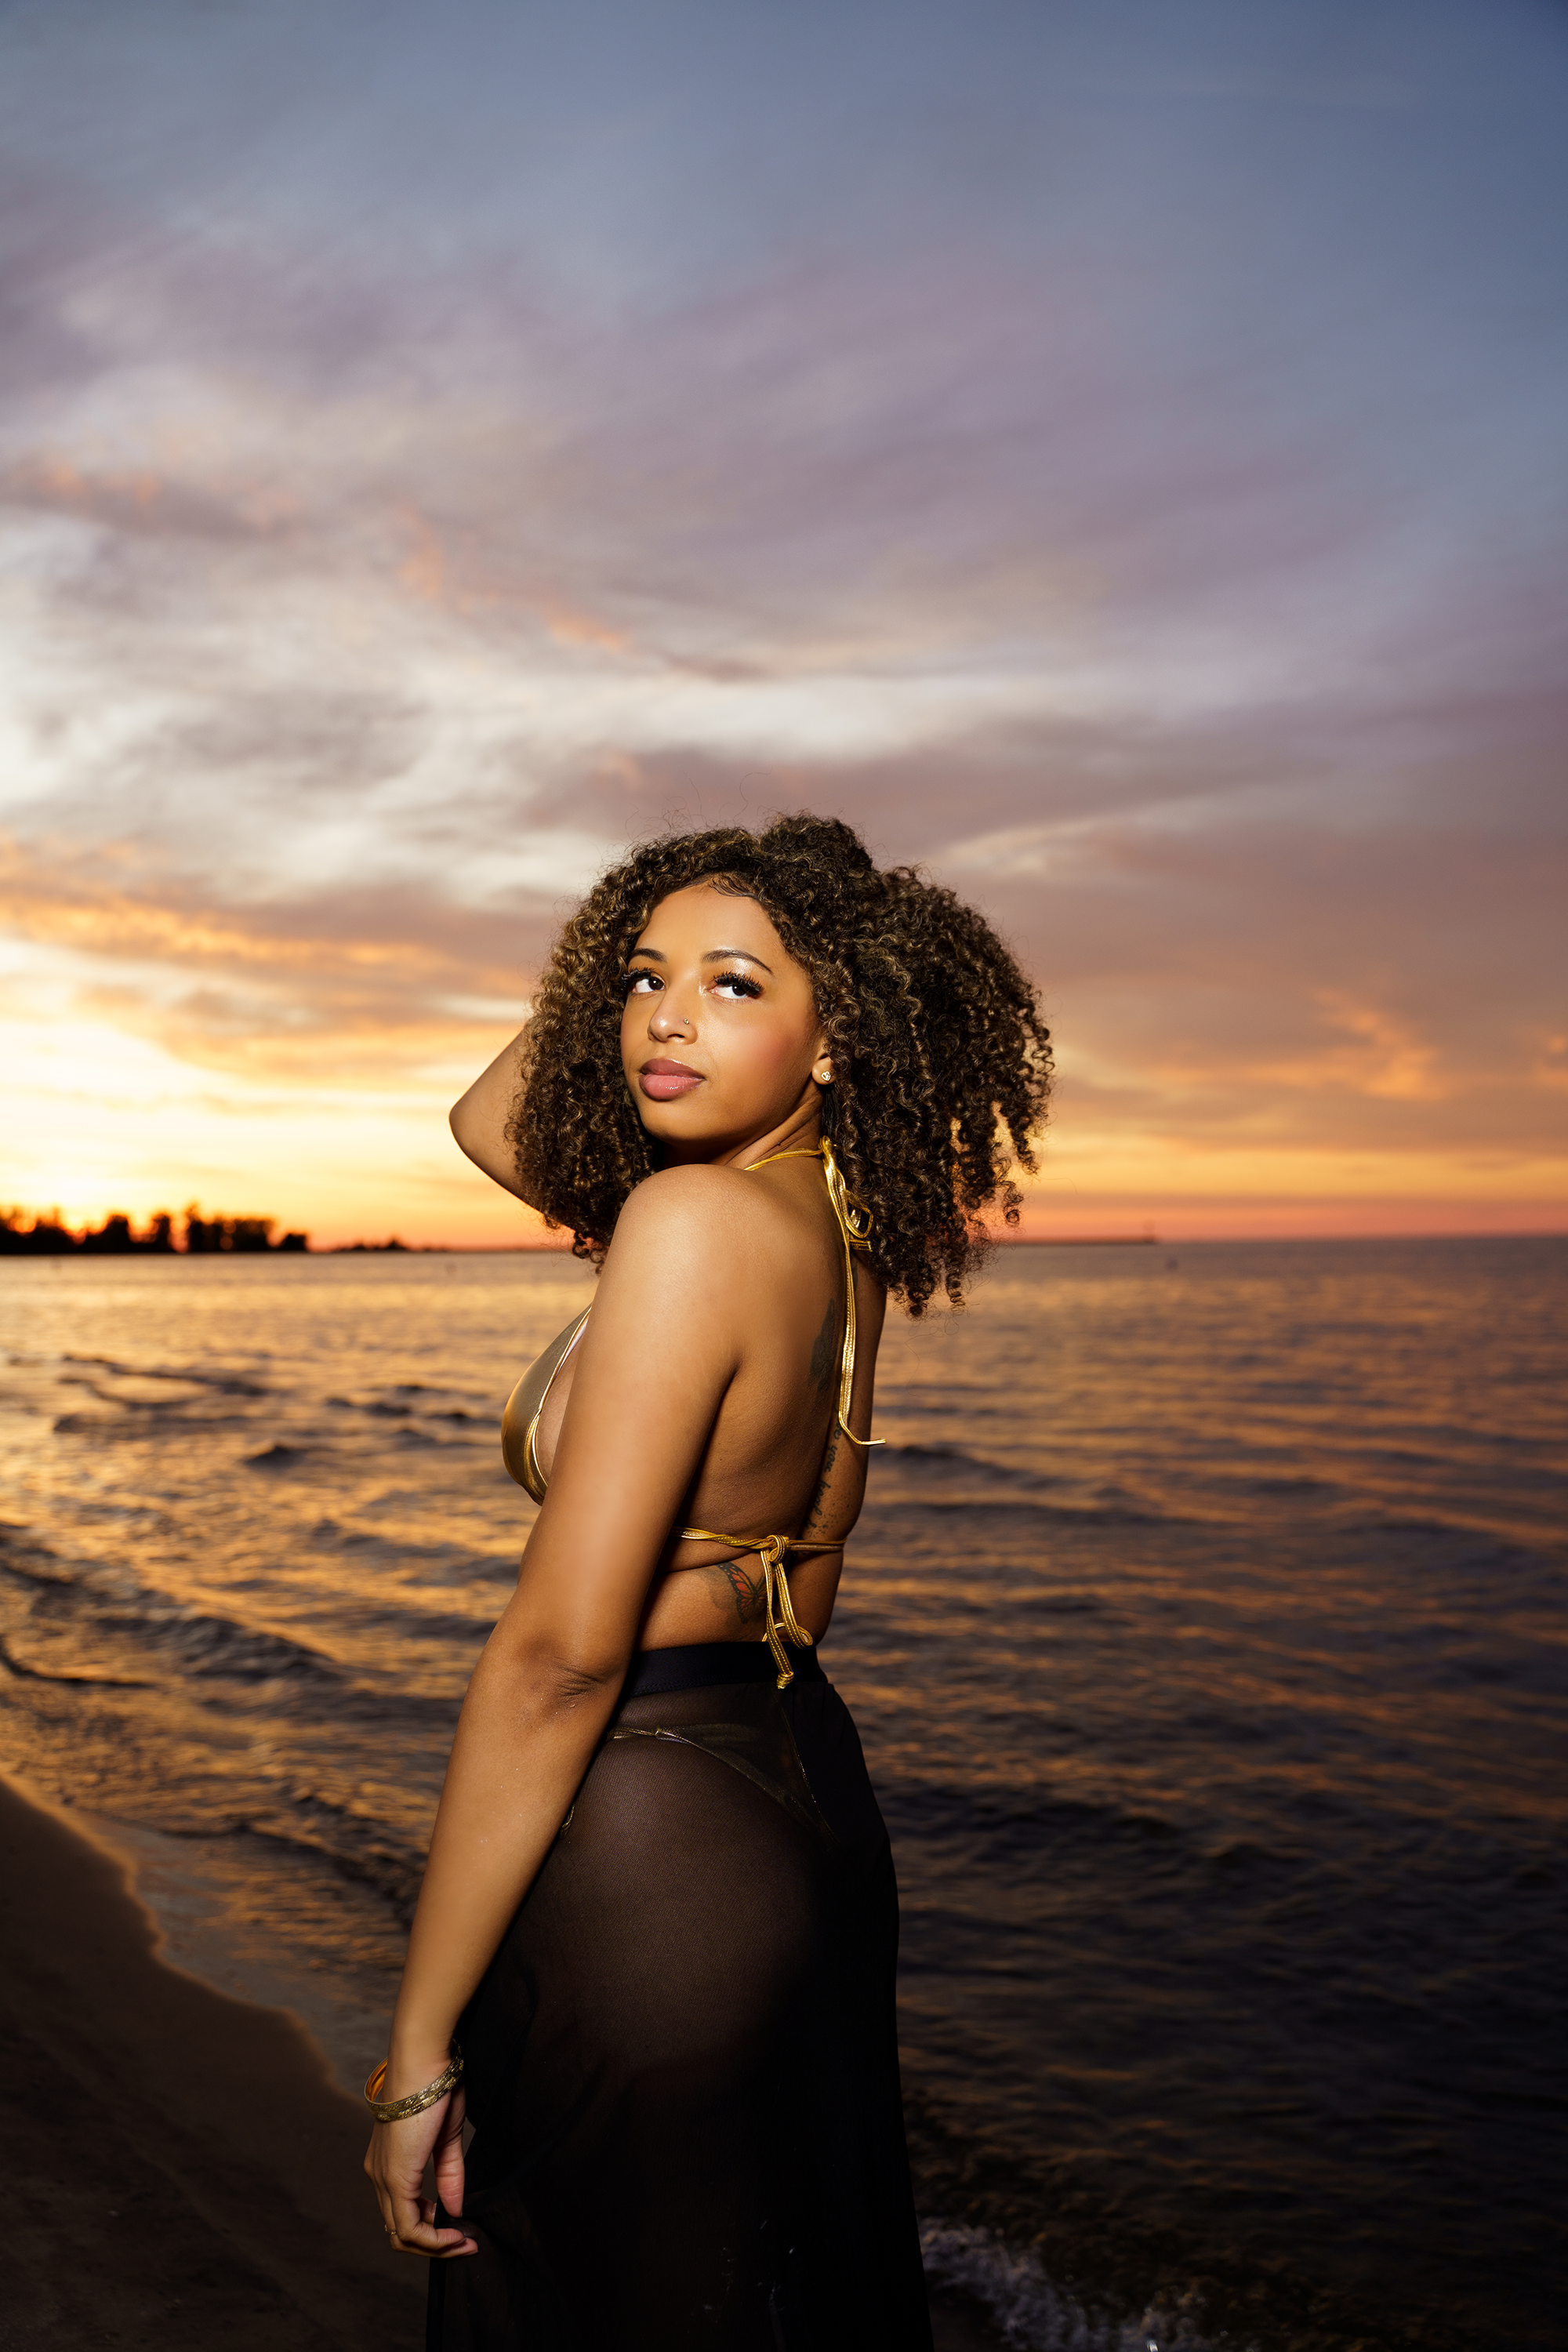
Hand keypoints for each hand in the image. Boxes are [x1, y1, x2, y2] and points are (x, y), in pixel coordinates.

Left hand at [364, 2084, 477, 2257]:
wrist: (424, 2063)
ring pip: (401, 2235)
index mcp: (388, 2162)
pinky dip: (433, 2239)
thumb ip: (449, 2175)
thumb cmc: (435, 2088)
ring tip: (464, 2242)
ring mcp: (383, 2179)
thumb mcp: (446, 2138)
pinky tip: (455, 2234)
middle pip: (398, 2230)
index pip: (402, 2211)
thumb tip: (455, 2210)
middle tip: (465, 2243)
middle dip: (433, 2244)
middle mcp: (377, 2174)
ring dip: (435, 2246)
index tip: (461, 2228)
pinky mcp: (396, 2179)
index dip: (431, 2228)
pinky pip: (409, 2227)